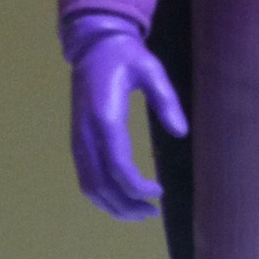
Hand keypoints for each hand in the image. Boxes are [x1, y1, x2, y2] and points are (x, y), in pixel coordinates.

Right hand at [67, 18, 188, 220]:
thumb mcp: (151, 69)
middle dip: (126, 205)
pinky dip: (102, 195)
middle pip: (101, 184)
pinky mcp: (77, 141)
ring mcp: (78, 139)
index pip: (118, 165)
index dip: (137, 187)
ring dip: (113, 206)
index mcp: (105, 116)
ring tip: (140, 212)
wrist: (94, 46)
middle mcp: (86, 133)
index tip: (159, 192)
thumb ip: (166, 100)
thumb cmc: (125, 56)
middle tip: (152, 212)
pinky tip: (122, 198)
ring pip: (89, 186)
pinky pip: (85, 177)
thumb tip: (180, 132)